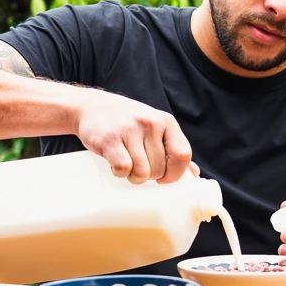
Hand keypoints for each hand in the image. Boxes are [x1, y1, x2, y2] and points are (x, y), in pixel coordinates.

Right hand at [73, 89, 199, 183]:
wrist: (91, 107)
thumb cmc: (127, 122)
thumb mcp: (154, 128)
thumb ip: (173, 149)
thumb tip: (193, 174)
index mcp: (166, 121)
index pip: (183, 154)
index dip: (176, 173)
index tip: (164, 178)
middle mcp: (150, 123)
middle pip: (160, 169)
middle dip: (150, 176)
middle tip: (138, 164)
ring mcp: (130, 130)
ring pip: (142, 173)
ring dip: (133, 176)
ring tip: (126, 163)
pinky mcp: (110, 139)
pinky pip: (124, 169)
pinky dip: (119, 173)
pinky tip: (115, 163)